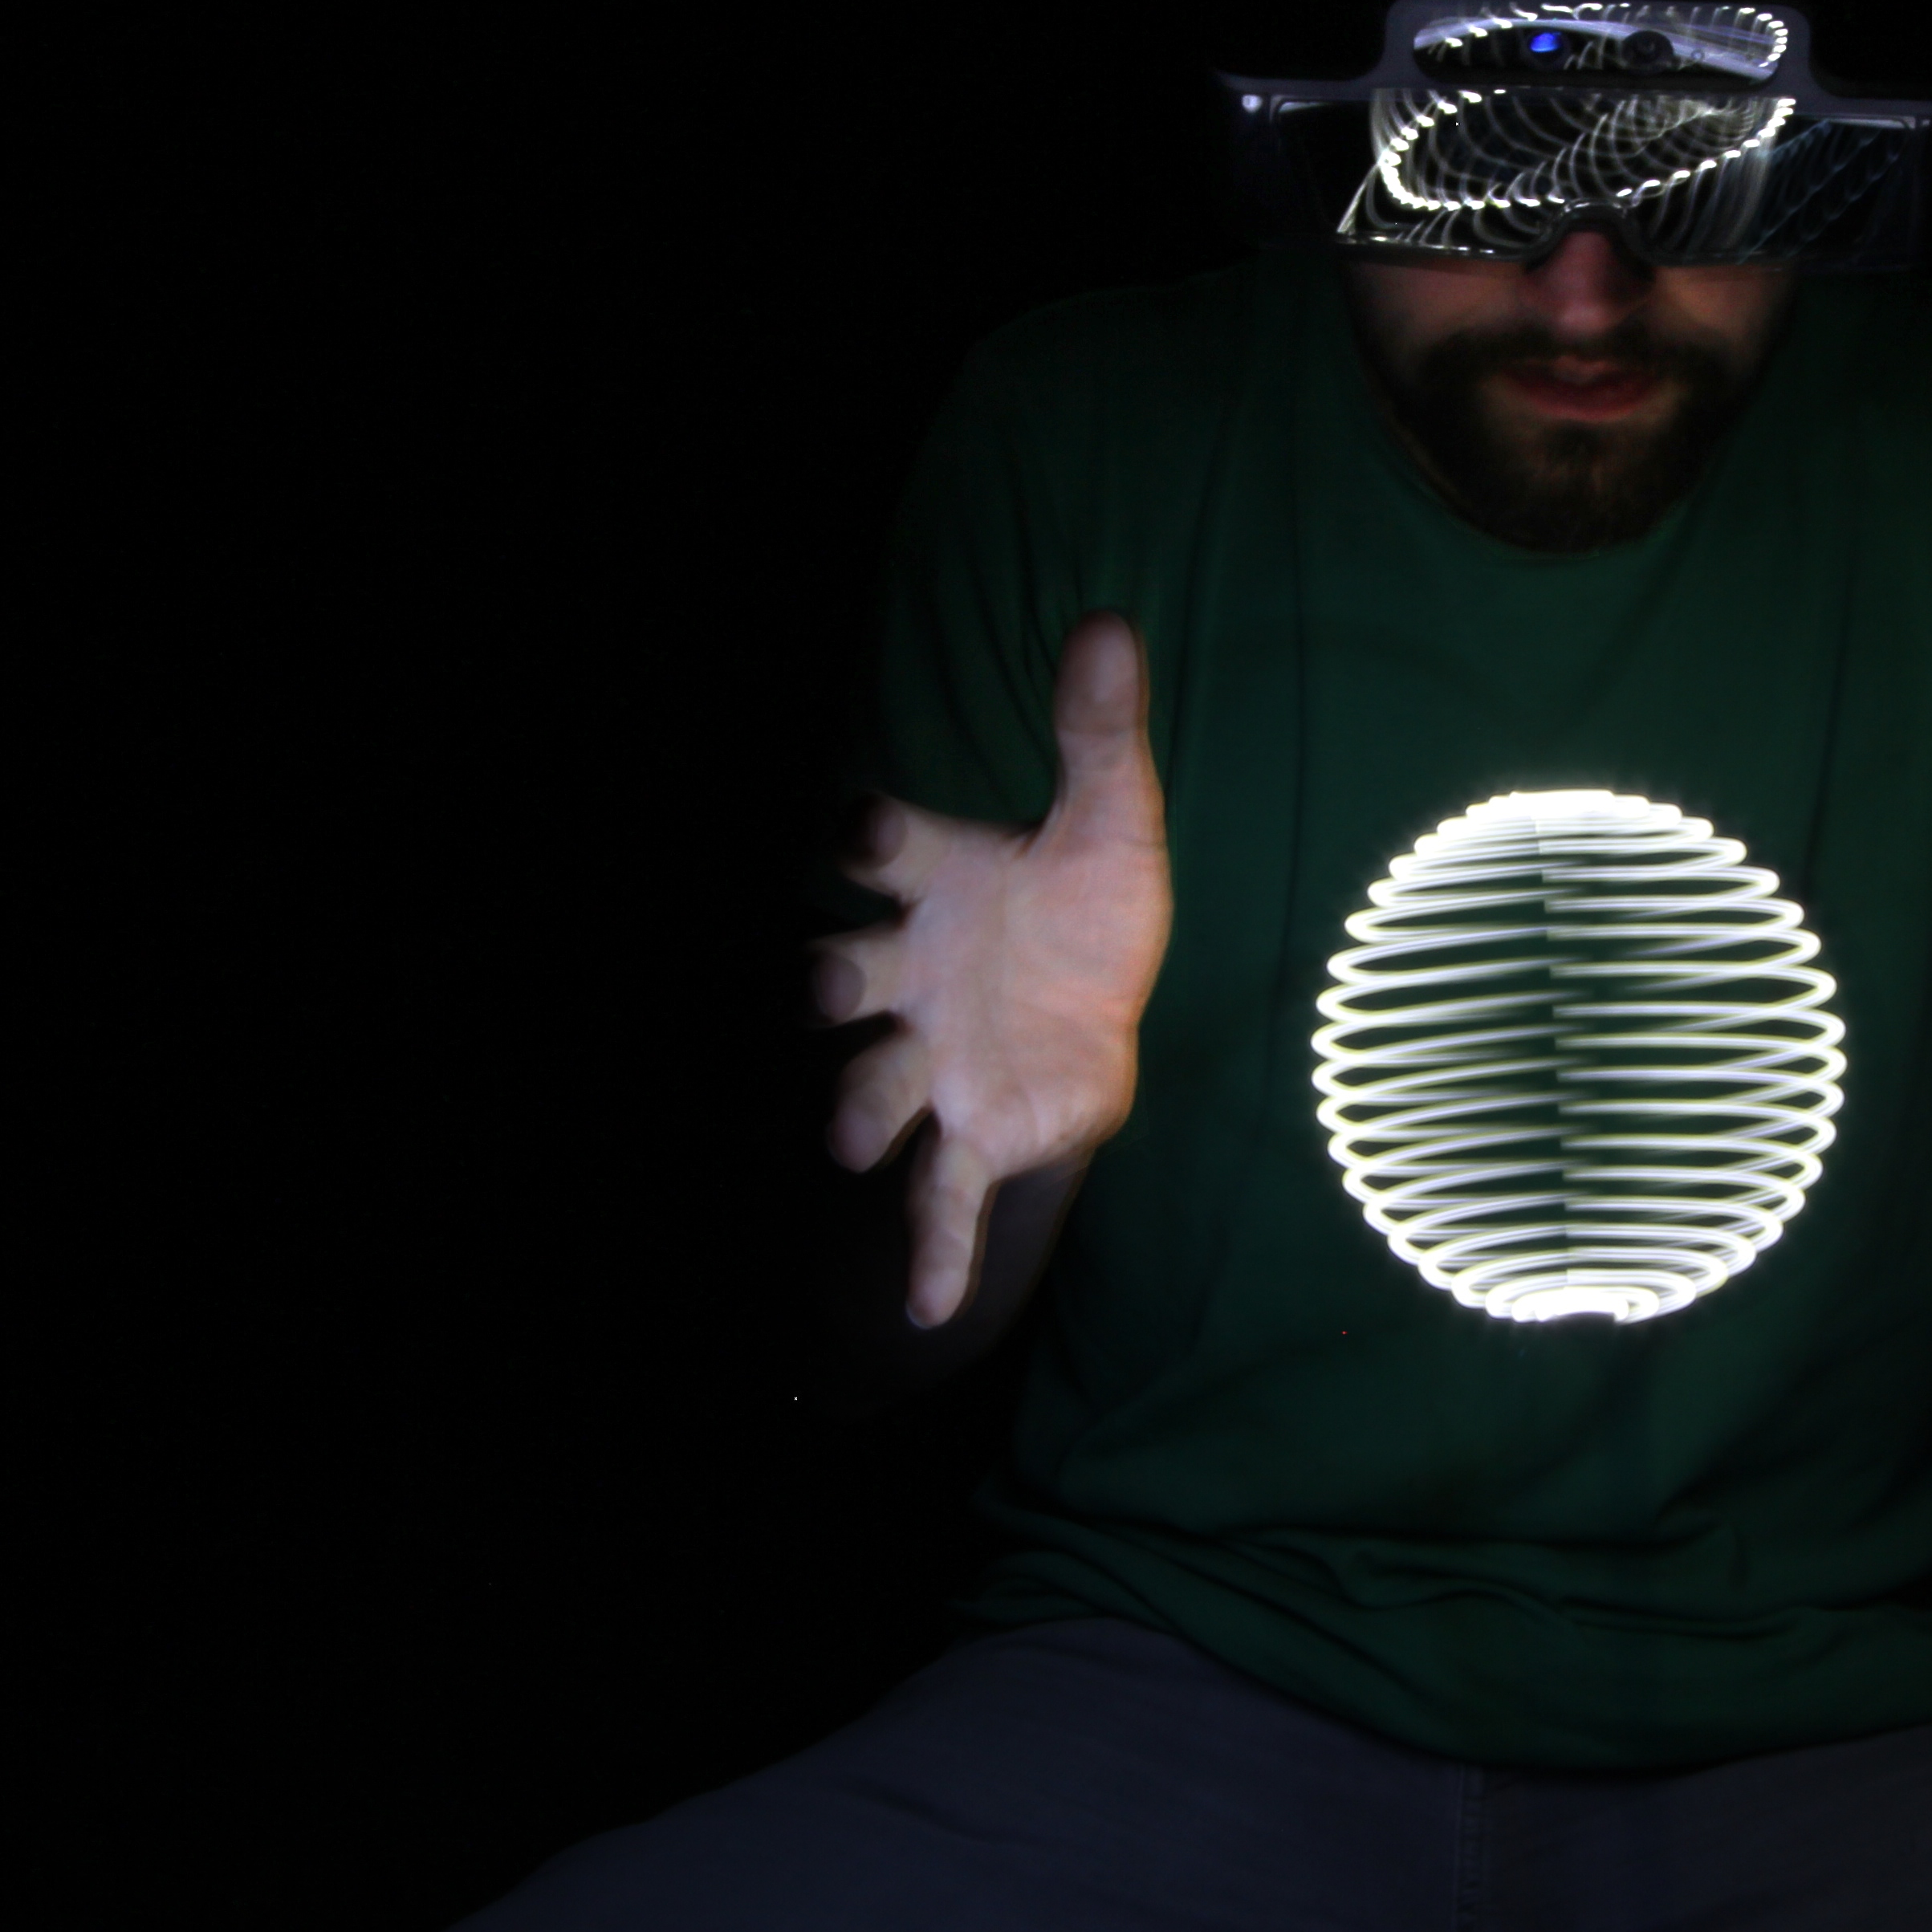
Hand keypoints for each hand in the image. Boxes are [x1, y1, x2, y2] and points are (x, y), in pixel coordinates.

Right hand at [811, 613, 1173, 1327]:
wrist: (1099, 999)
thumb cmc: (1084, 902)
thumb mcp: (1110, 819)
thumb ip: (1099, 734)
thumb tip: (1113, 621)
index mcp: (940, 883)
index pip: (890, 848)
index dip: (871, 834)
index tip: (859, 818)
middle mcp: (912, 973)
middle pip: (846, 975)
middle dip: (827, 982)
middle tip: (818, 988)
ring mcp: (931, 1058)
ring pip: (873, 1088)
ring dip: (857, 1114)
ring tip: (850, 1145)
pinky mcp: (970, 1130)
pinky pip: (940, 1197)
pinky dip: (931, 1254)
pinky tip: (924, 1310)